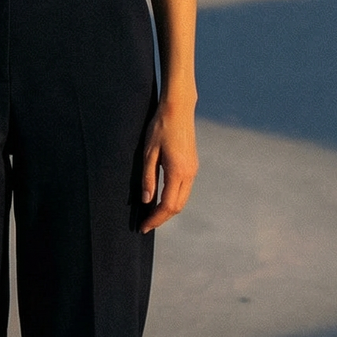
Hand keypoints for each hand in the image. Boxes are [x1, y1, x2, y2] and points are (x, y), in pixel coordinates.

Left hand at [140, 100, 197, 231]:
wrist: (178, 109)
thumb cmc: (160, 128)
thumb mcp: (148, 153)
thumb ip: (147, 178)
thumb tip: (146, 201)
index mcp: (177, 172)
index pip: (167, 205)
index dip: (155, 219)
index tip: (143, 226)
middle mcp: (189, 174)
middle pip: (177, 206)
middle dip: (162, 218)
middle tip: (145, 224)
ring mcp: (193, 170)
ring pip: (183, 199)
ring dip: (168, 210)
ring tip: (152, 215)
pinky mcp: (193, 165)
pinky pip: (185, 190)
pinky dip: (174, 199)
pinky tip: (162, 199)